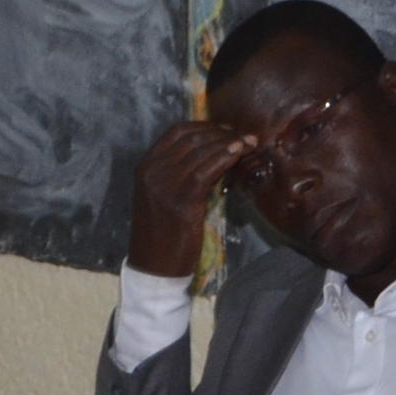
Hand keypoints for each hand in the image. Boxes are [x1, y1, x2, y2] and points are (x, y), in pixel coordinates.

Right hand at [127, 119, 251, 276]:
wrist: (154, 267)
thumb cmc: (163, 233)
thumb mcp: (165, 195)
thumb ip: (179, 172)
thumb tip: (214, 152)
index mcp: (145, 166)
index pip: (176, 132)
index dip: (205, 127)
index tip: (227, 130)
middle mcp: (152, 171)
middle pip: (191, 139)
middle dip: (221, 133)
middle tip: (244, 137)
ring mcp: (164, 185)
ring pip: (201, 152)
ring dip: (229, 144)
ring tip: (249, 143)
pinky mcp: (181, 201)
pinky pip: (207, 171)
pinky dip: (225, 158)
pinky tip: (239, 154)